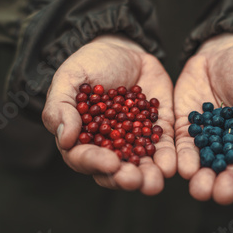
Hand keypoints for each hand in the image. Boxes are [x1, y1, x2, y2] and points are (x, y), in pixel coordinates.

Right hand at [42, 35, 175, 194]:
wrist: (122, 50)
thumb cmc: (89, 65)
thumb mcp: (69, 79)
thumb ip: (60, 107)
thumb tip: (65, 138)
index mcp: (82, 139)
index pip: (84, 158)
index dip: (96, 162)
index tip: (110, 162)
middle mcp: (109, 147)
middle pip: (115, 170)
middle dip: (125, 178)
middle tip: (135, 180)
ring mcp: (135, 140)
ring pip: (141, 165)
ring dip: (149, 176)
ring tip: (156, 182)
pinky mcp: (159, 131)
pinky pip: (164, 147)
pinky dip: (168, 157)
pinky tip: (172, 164)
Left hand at [174, 34, 232, 203]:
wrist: (224, 50)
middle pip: (232, 170)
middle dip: (226, 184)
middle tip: (219, 193)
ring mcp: (210, 140)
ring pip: (206, 165)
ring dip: (202, 178)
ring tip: (199, 189)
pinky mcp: (187, 130)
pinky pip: (184, 147)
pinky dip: (182, 158)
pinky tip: (181, 168)